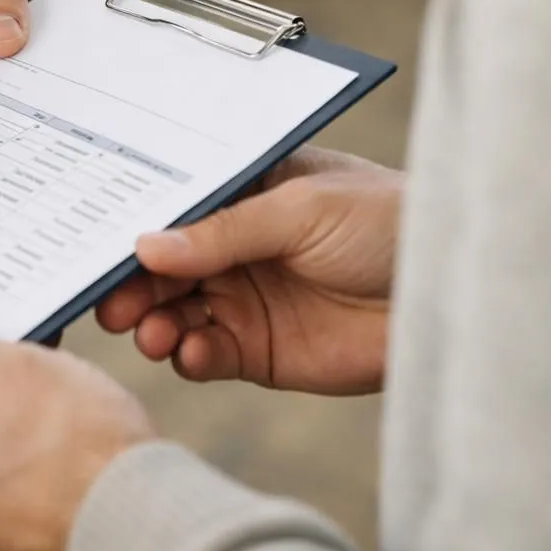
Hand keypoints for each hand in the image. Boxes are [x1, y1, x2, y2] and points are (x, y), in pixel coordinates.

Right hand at [97, 147, 401, 394]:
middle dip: (131, 283)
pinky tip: (189, 351)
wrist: (456, 294)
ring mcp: (244, 298)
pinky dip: (188, 355)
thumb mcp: (302, 209)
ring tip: (151, 332)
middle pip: (161, 266)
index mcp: (242, 194)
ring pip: (173, 312)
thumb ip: (224, 232)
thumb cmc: (388, 222)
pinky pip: (205, 354)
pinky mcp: (258, 350)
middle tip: (112, 302)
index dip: (132, 225)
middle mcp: (235, 246)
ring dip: (153, 322)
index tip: (94, 245)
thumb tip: (147, 247)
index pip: (172, 208)